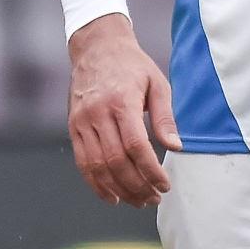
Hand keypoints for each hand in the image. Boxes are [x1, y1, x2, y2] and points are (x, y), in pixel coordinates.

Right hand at [68, 13, 181, 207]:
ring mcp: (82, 121)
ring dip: (119, 189)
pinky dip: (96, 184)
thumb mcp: (157, 83)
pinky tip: (112, 196)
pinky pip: (82, 162)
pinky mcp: (73, 127)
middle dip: (137, 185)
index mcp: (122, 101)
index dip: (150, 170)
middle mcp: (98, 113)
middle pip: (116, 160)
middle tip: (154, 198)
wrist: (97, 47)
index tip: (164, 185)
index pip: (136, 146)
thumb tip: (176, 147)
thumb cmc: (132, 65)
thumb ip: (165, 117)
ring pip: (97, 166)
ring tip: (138, 201)